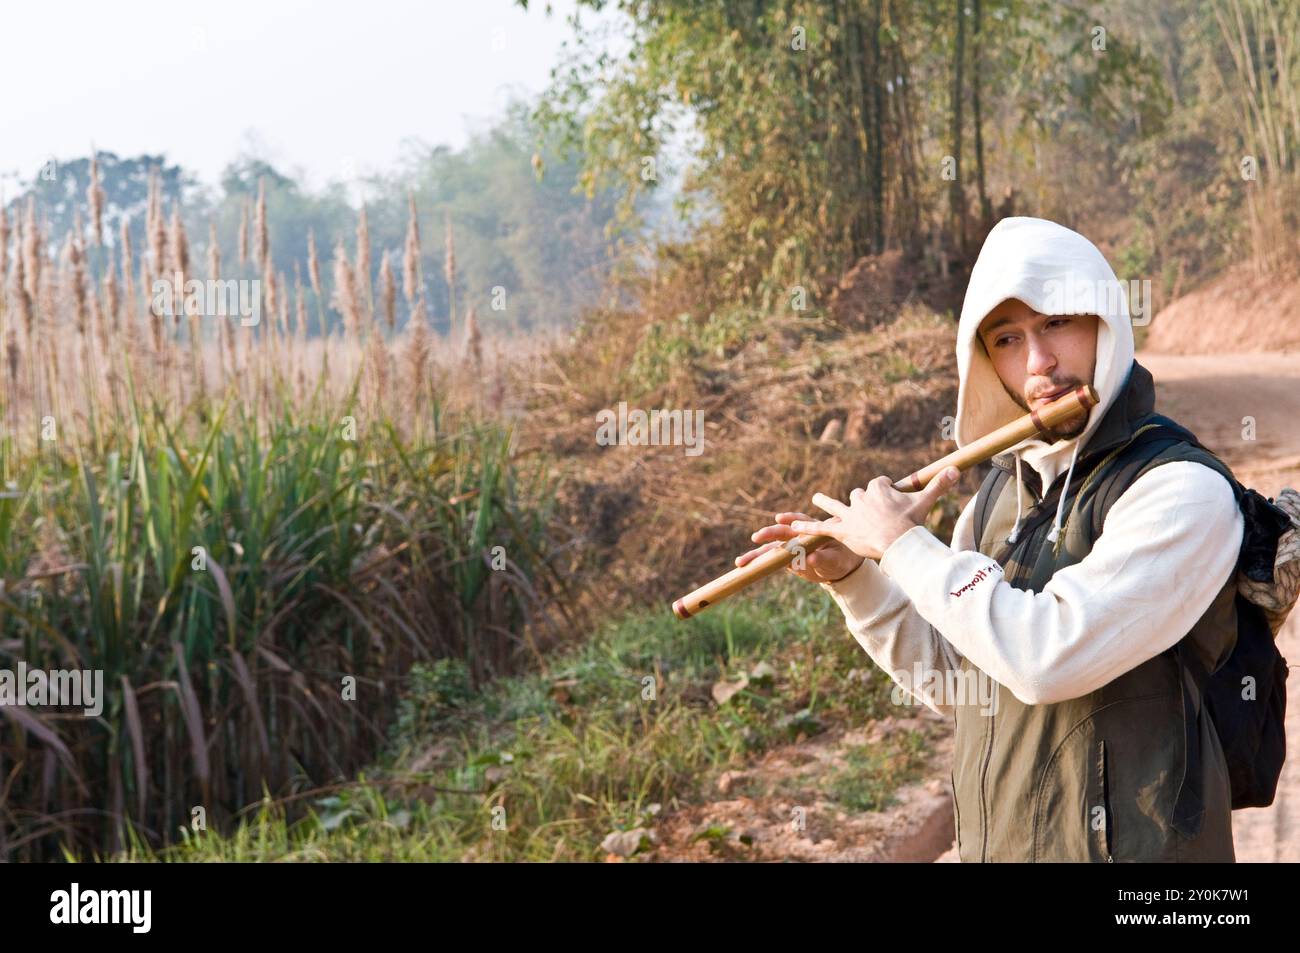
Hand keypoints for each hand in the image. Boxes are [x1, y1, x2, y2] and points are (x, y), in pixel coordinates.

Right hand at [735, 512, 864, 583]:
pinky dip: (758, 564)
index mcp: (811, 529)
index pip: (800, 520)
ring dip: (756, 554)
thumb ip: (823, 558)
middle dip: (768, 534)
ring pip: (770, 549)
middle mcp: (797, 536)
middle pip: (780, 533)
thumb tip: (810, 558)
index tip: (780, 519)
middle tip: (757, 537)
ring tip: (741, 562)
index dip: (790, 519)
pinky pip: (769, 561)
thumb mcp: (836, 559)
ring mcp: (788, 548)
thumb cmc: (841, 558)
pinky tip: (745, 568)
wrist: (838, 568)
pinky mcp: (784, 559)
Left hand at [790, 467, 961, 561]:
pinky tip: (791, 526)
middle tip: (868, 514)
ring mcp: (849, 514)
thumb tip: (956, 469)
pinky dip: (806, 527)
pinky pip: (819, 528)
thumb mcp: (925, 501)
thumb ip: (939, 485)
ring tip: (817, 498)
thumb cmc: (911, 522)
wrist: (897, 541)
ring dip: (826, 502)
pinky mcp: (840, 530)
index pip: (878, 485)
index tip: (891, 502)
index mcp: (878, 489)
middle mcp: (860, 498)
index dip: (884, 493)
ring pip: (834, 505)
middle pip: (858, 497)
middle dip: (862, 504)